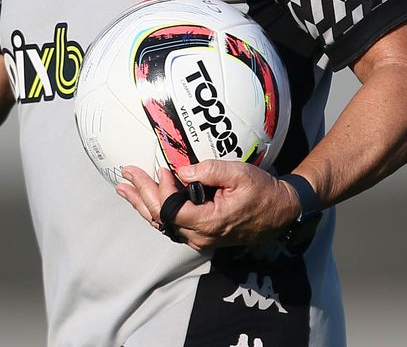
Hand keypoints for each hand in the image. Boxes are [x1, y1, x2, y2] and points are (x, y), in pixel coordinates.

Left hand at [115, 161, 298, 250]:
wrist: (282, 212)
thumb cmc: (263, 192)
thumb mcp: (239, 174)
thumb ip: (209, 170)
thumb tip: (181, 171)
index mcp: (209, 222)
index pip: (171, 208)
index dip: (160, 189)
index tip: (161, 168)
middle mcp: (201, 236)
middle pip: (161, 217)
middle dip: (141, 195)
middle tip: (125, 176)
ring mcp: (201, 238)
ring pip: (163, 223)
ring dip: (143, 204)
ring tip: (124, 189)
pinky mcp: (202, 234)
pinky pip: (173, 224)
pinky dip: (156, 210)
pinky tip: (145, 200)